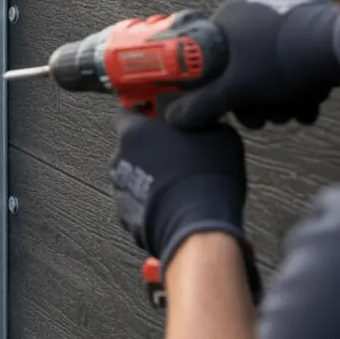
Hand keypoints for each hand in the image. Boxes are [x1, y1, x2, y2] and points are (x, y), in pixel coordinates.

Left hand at [109, 111, 260, 298]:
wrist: (198, 227)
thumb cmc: (206, 179)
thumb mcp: (219, 134)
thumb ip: (199, 121)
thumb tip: (203, 121)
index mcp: (134, 131)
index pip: (128, 111)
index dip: (147, 113)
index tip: (161, 117)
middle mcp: (119, 158)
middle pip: (132, 146)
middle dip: (152, 147)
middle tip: (178, 152)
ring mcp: (120, 189)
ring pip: (134, 174)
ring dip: (151, 175)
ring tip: (180, 182)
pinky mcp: (126, 216)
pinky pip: (138, 201)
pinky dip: (151, 201)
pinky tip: (174, 202)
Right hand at [164, 0, 339, 129]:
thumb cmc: (283, 61)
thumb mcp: (235, 90)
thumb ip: (203, 106)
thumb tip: (176, 118)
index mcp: (227, 20)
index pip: (206, 61)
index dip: (214, 92)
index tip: (226, 110)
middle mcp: (252, 17)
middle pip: (240, 72)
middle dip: (254, 103)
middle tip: (263, 119)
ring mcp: (281, 25)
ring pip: (268, 75)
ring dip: (279, 101)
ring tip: (291, 113)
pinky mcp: (307, 36)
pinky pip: (292, 69)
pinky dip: (298, 90)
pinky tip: (308, 106)